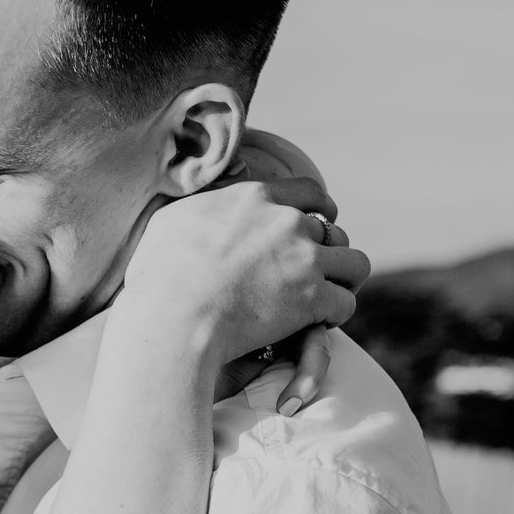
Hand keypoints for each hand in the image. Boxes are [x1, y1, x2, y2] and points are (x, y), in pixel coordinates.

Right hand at [113, 175, 368, 409]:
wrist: (172, 317)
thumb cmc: (159, 278)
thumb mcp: (171, 222)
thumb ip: (199, 210)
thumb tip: (199, 211)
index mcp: (254, 198)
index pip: (309, 191)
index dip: (320, 209)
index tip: (321, 223)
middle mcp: (287, 221)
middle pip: (332, 231)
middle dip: (328, 252)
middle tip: (315, 274)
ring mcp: (304, 259)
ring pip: (354, 263)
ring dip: (344, 280)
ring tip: (329, 298)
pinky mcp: (313, 297)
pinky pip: (346, 302)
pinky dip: (337, 313)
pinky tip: (321, 322)